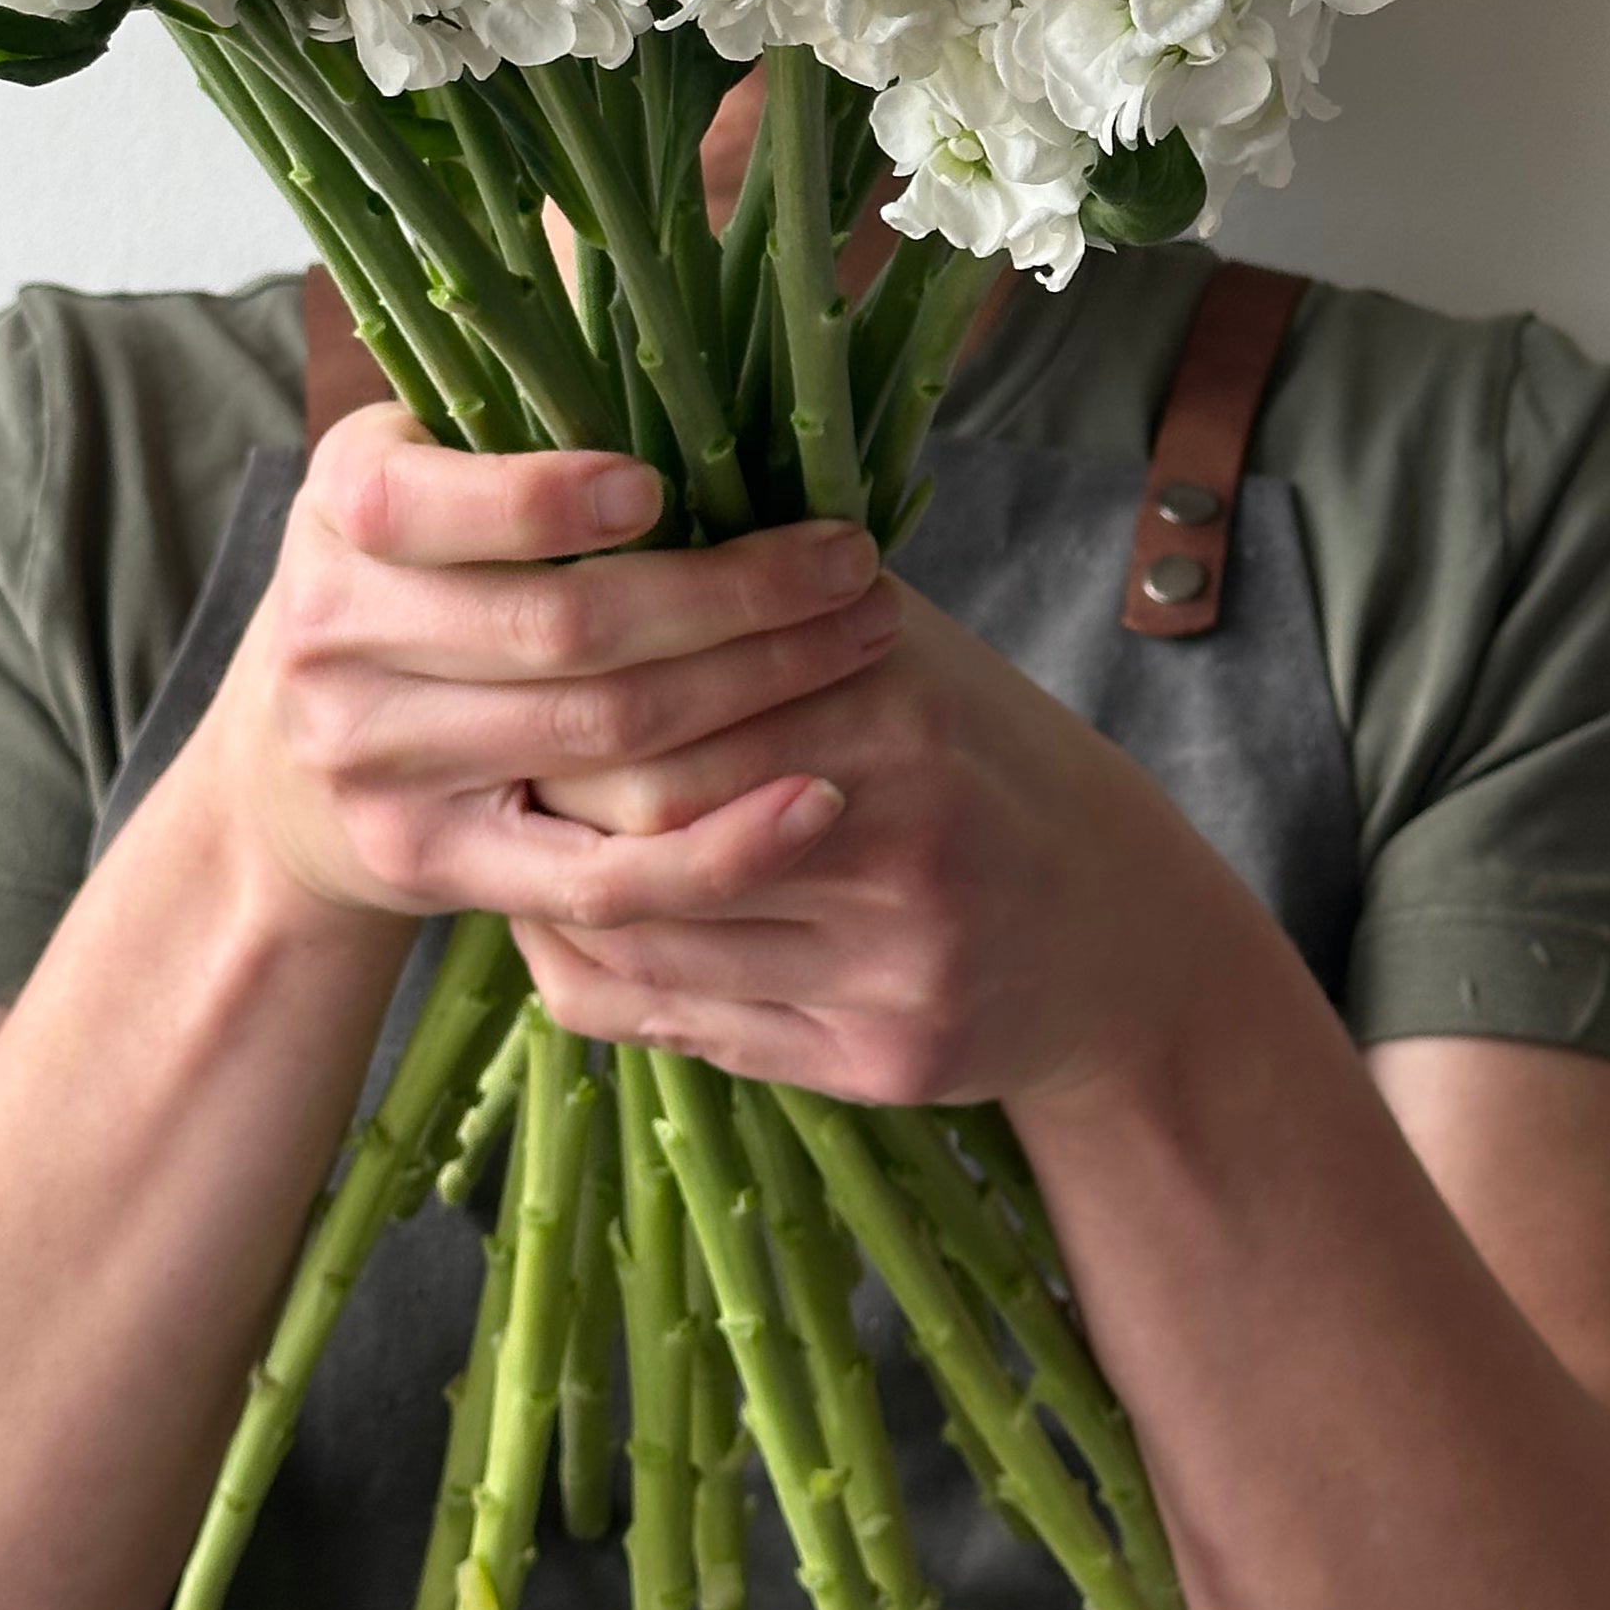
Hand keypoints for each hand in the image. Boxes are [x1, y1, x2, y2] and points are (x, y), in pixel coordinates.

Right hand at [186, 404, 901, 937]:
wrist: (289, 781)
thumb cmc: (410, 579)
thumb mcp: (420, 459)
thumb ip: (515, 365)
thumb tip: (609, 203)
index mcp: (340, 511)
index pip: (422, 505)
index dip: (540, 500)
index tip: (660, 483)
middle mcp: (337, 643)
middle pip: (560, 629)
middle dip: (733, 596)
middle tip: (853, 562)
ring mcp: (382, 771)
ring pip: (600, 742)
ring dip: (761, 693)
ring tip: (866, 641)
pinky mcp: (438, 874)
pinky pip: (599, 883)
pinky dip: (720, 849)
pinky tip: (817, 800)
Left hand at [515, 580, 1206, 1110]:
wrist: (1122, 925)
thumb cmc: (976, 756)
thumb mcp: (901, 649)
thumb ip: (767, 607)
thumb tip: (588, 549)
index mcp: (891, 707)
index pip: (664, 712)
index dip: (567, 710)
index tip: (511, 689)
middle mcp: (903, 836)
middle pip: (650, 830)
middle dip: (551, 811)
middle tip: (488, 777)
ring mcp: (901, 962)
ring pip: (655, 949)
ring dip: (561, 904)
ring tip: (517, 854)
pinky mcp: (890, 1060)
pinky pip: (696, 1036)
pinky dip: (615, 985)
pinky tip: (581, 939)